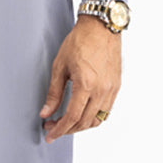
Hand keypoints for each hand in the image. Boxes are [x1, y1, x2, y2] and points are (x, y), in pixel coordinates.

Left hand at [39, 16, 121, 140]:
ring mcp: (111, 89)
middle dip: (67, 129)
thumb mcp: (59, 66)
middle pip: (84, 122)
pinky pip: (106, 110)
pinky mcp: (116, 86)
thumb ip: (53, 93)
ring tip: (67, 123)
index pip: (72, 117)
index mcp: (86, 84)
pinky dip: (93, 117)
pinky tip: (82, 113)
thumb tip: (46, 113)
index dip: (59, 130)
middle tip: (53, 127)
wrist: (101, 27)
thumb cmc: (80, 41)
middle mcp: (101, 90)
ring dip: (81, 126)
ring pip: (97, 120)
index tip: (50, 135)